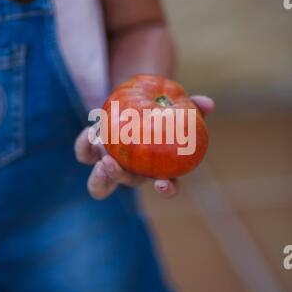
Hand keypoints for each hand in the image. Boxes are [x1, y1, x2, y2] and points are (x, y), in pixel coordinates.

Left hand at [74, 95, 214, 199]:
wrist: (131, 102)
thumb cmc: (158, 109)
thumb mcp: (175, 106)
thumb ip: (192, 106)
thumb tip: (208, 103)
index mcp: (156, 168)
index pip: (166, 186)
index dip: (167, 190)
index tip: (163, 184)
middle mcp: (132, 171)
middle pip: (127, 184)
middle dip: (121, 178)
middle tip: (114, 164)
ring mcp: (109, 164)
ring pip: (100, 185)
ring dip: (100, 177)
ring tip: (103, 160)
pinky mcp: (91, 152)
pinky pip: (83, 154)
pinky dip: (84, 145)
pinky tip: (91, 130)